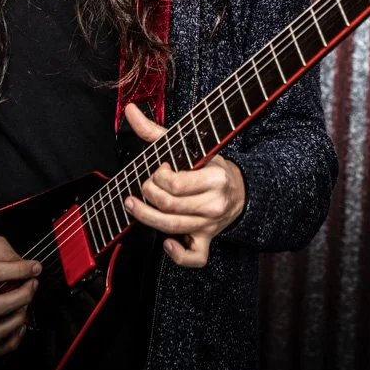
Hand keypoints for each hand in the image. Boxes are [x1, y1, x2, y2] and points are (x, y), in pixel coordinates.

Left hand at [121, 102, 246, 267]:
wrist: (240, 190)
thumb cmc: (210, 166)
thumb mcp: (188, 146)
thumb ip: (156, 131)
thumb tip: (130, 110)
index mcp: (214, 178)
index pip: (174, 183)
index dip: (157, 176)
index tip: (158, 168)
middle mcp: (214, 204)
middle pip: (168, 205)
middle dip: (148, 194)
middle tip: (145, 185)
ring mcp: (210, 224)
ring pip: (171, 228)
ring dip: (146, 217)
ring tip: (132, 204)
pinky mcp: (207, 240)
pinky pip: (194, 258)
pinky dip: (178, 255)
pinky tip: (167, 243)